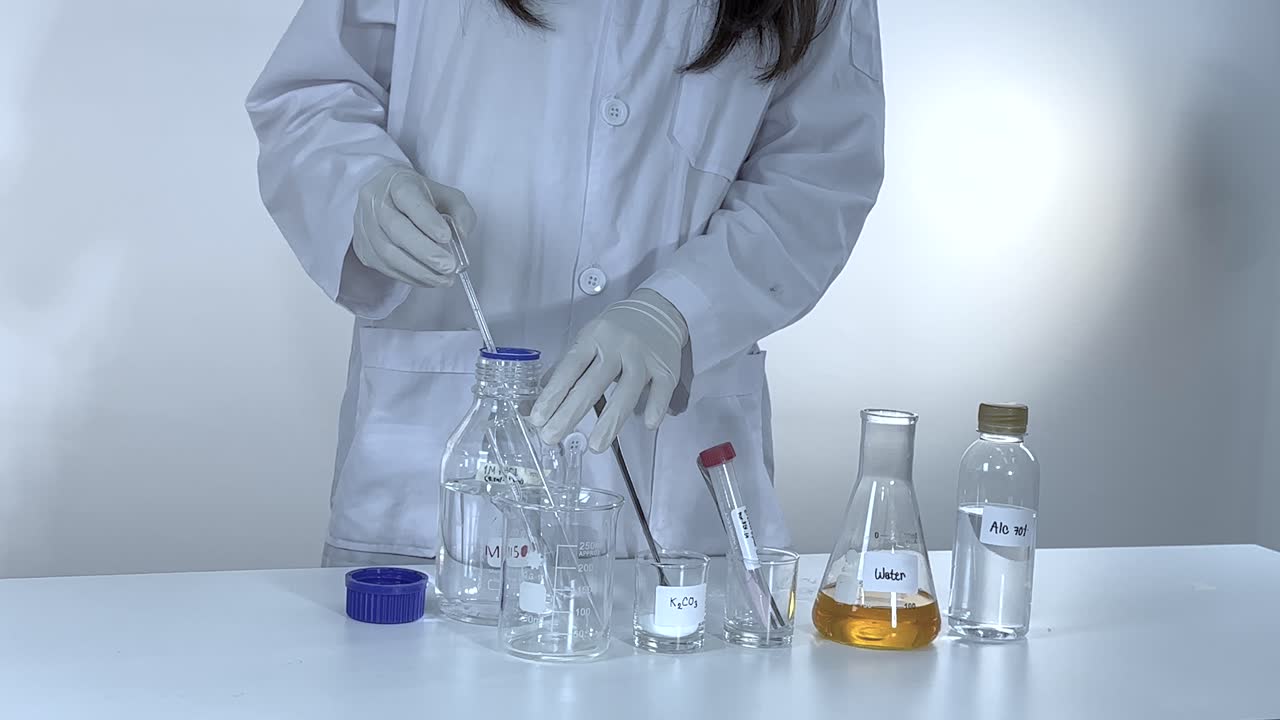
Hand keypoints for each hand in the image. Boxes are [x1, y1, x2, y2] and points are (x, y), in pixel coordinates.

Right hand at [352, 165, 476, 286]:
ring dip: (419, 270)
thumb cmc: (421, 198)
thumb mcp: (447, 196)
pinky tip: (428, 279)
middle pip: (396, 228)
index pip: (408, 198)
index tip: (446, 237)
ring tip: (443, 278)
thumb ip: (461, 212)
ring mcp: (364, 225)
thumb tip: (461, 236)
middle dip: (425, 252)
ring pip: (388, 252)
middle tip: (448, 266)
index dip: (427, 220)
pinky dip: (409, 277)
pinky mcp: (362, 247)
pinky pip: (385, 267)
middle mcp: (374, 201)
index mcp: (397, 182)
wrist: (389, 199)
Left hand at [530, 289, 687, 452]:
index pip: (569, 368)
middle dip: (570, 413)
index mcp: (593, 337)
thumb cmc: (616, 331)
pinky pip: (661, 390)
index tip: (538, 418)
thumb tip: (539, 400)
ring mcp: (643, 356)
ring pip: (627, 391)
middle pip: (593, 383)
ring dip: (611, 421)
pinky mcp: (666, 367)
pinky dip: (654, 407)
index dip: (553, 394)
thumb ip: (566, 369)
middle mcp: (617, 345)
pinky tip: (646, 424)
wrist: (657, 310)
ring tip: (596, 445)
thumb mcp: (588, 340)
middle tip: (552, 436)